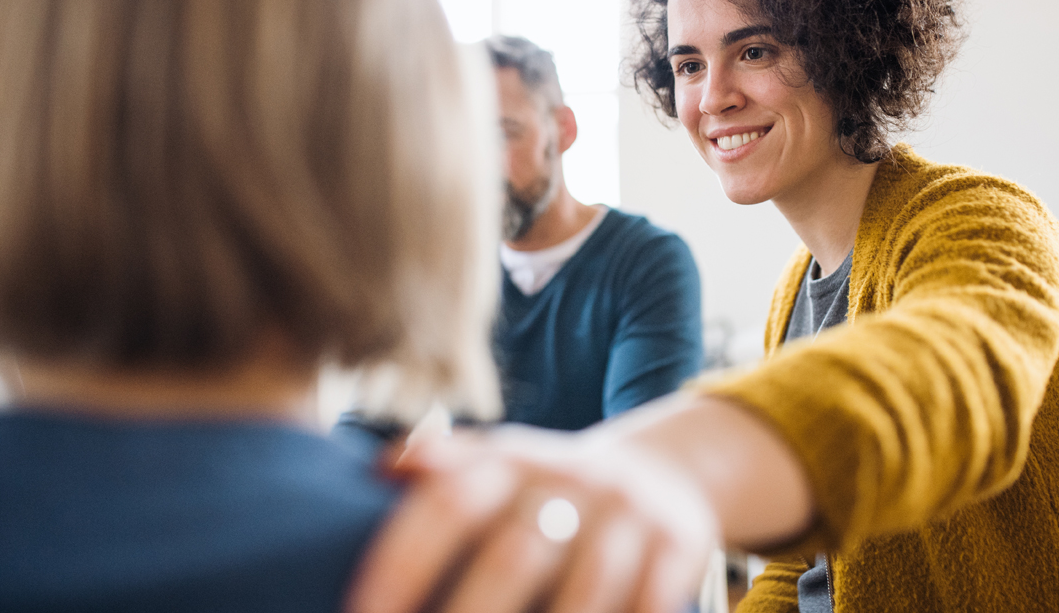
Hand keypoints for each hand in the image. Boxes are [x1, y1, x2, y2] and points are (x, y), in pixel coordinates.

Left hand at [345, 424, 718, 612]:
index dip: (400, 565)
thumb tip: (378, 470)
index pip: (446, 505)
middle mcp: (571, 477)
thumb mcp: (502, 464)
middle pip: (512, 555)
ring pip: (584, 594)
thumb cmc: (551, 489)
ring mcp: (628, 512)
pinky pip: (649, 606)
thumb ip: (445, 467)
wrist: (663, 472)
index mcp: (511, 459)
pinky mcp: (680, 544)